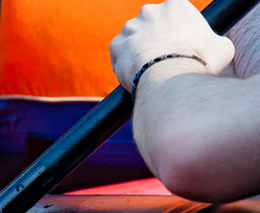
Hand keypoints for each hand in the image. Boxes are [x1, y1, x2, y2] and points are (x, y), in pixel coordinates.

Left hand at [111, 0, 233, 89]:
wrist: (171, 79)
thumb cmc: (200, 62)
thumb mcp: (222, 47)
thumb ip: (214, 40)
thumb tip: (214, 46)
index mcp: (175, 5)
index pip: (174, 14)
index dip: (177, 31)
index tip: (179, 44)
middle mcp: (150, 11)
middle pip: (152, 24)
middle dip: (156, 38)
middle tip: (164, 57)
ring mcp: (130, 27)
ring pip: (134, 38)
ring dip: (140, 50)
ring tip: (150, 68)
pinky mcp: (116, 44)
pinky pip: (120, 53)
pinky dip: (125, 62)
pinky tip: (136, 73)